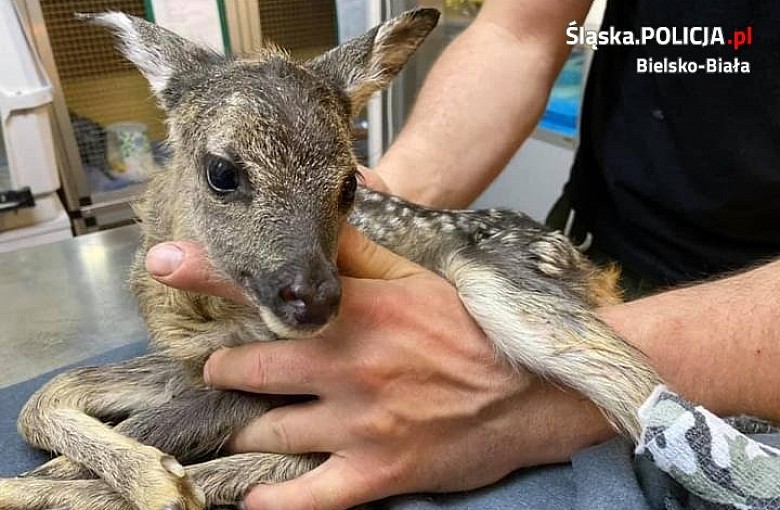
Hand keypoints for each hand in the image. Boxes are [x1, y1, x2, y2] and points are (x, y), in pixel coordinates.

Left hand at [147, 228, 613, 509]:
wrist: (532, 392)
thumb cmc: (472, 332)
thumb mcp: (418, 280)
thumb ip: (360, 253)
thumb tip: (320, 220)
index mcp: (358, 313)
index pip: (269, 287)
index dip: (209, 274)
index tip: (163, 263)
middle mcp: (348, 366)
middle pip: (250, 368)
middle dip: (226, 368)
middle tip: (221, 368)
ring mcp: (360, 425)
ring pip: (267, 431)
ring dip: (244, 427)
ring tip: (237, 422)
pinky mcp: (376, 473)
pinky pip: (307, 498)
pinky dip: (273, 502)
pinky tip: (251, 498)